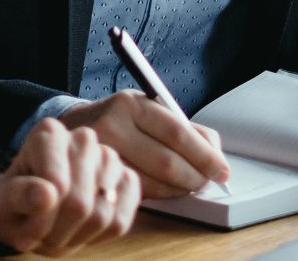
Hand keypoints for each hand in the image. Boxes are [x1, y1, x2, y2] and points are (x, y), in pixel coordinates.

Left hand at [0, 117, 139, 255]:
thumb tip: (47, 194)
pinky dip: (100, 236)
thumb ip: (18, 195)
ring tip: (59, 230)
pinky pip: (123, 219)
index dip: (42, 220)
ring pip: (102, 214)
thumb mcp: (2, 201)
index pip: (57, 185)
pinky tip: (82, 228)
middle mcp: (83, 137)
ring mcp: (108, 157)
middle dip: (58, 232)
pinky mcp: (126, 179)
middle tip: (42, 235)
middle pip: (80, 203)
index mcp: (49, 133)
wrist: (32, 205)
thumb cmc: (15, 200)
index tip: (25, 233)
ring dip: (77, 236)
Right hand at [60, 90, 229, 197]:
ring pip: (156, 183)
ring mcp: (105, 155)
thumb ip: (184, 126)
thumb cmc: (121, 118)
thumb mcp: (148, 108)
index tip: (221, 167)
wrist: (75, 128)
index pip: (176, 132)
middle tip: (210, 180)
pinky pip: (142, 193)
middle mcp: (114, 127)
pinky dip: (163, 194)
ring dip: (182, 188)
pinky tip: (169, 188)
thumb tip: (215, 149)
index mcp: (131, 104)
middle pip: (167, 162)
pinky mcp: (100, 179)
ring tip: (191, 184)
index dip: (204, 154)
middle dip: (196, 176)